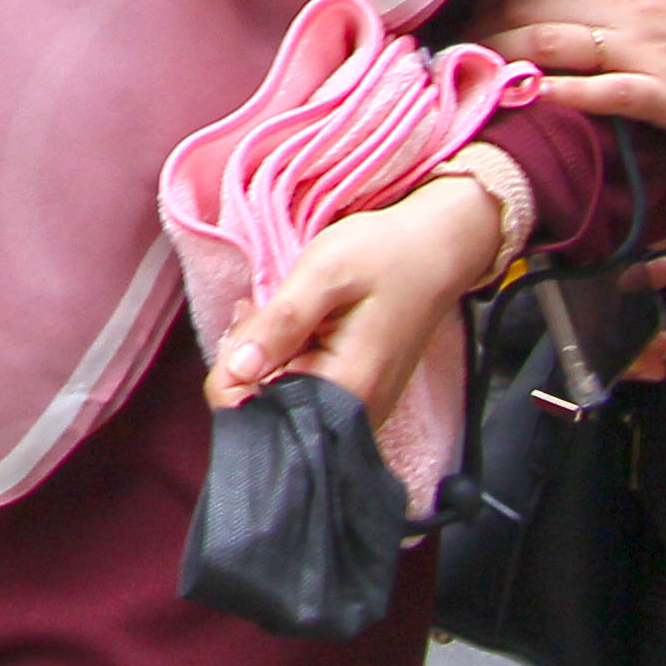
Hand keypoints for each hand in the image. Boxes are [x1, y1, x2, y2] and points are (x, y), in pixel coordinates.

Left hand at [209, 178, 512, 431]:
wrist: (434, 252)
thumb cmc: (382, 256)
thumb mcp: (322, 276)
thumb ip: (280, 324)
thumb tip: (236, 368)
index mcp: (347, 391)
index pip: (258, 412)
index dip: (231, 371)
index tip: (247, 325)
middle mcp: (355, 413)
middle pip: (266, 405)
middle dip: (248, 358)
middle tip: (261, 310)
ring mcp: (359, 407)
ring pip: (281, 393)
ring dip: (267, 352)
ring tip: (278, 311)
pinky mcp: (358, 393)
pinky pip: (304, 385)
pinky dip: (287, 354)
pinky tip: (292, 322)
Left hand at [480, 0, 665, 148]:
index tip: (463, 6)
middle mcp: (634, 4)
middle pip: (532, 4)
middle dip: (480, 22)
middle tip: (447, 43)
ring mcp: (650, 50)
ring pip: (551, 41)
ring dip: (498, 52)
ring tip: (462, 69)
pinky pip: (601, 92)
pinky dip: (556, 93)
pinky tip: (522, 97)